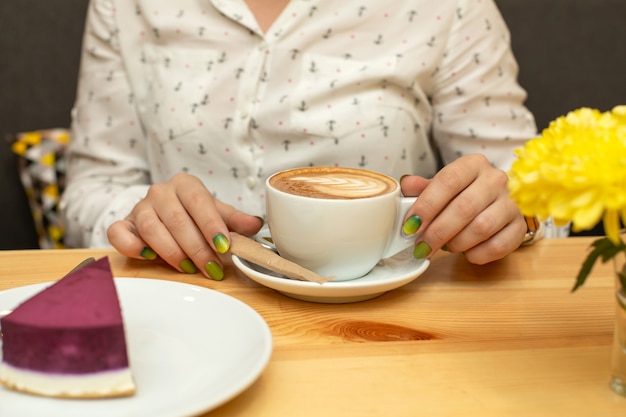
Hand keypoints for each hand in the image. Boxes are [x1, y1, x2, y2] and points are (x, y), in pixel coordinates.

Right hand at [107, 173, 262, 278]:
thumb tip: (256, 225)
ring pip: (151, 228)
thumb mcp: (216, 214)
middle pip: (178, 219)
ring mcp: (139, 207)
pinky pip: (119, 233)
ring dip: (171, 251)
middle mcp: (160, 192)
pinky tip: (148, 257)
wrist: (162, 211)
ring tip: (188, 268)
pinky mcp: (123, 223)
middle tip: (212, 269)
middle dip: (197, 248)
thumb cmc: (193, 214)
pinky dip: (132, 246)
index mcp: (186, 184)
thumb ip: (234, 220)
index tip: (224, 247)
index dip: (212, 225)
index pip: (200, 202)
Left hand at [400, 154, 525, 263]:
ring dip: (457, 243)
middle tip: (421, 246)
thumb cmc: (463, 194)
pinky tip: (467, 253)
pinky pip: (498, 245)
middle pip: (463, 207)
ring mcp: (512, 202)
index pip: (448, 180)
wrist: (498, 204)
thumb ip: (423, 188)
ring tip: (445, 247)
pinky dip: (477, 254)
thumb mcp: (442, 187)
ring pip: (481, 228)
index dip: (426, 205)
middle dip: (437, 231)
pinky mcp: (520, 226)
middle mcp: (496, 179)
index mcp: (473, 164)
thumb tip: (405, 186)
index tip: (410, 225)